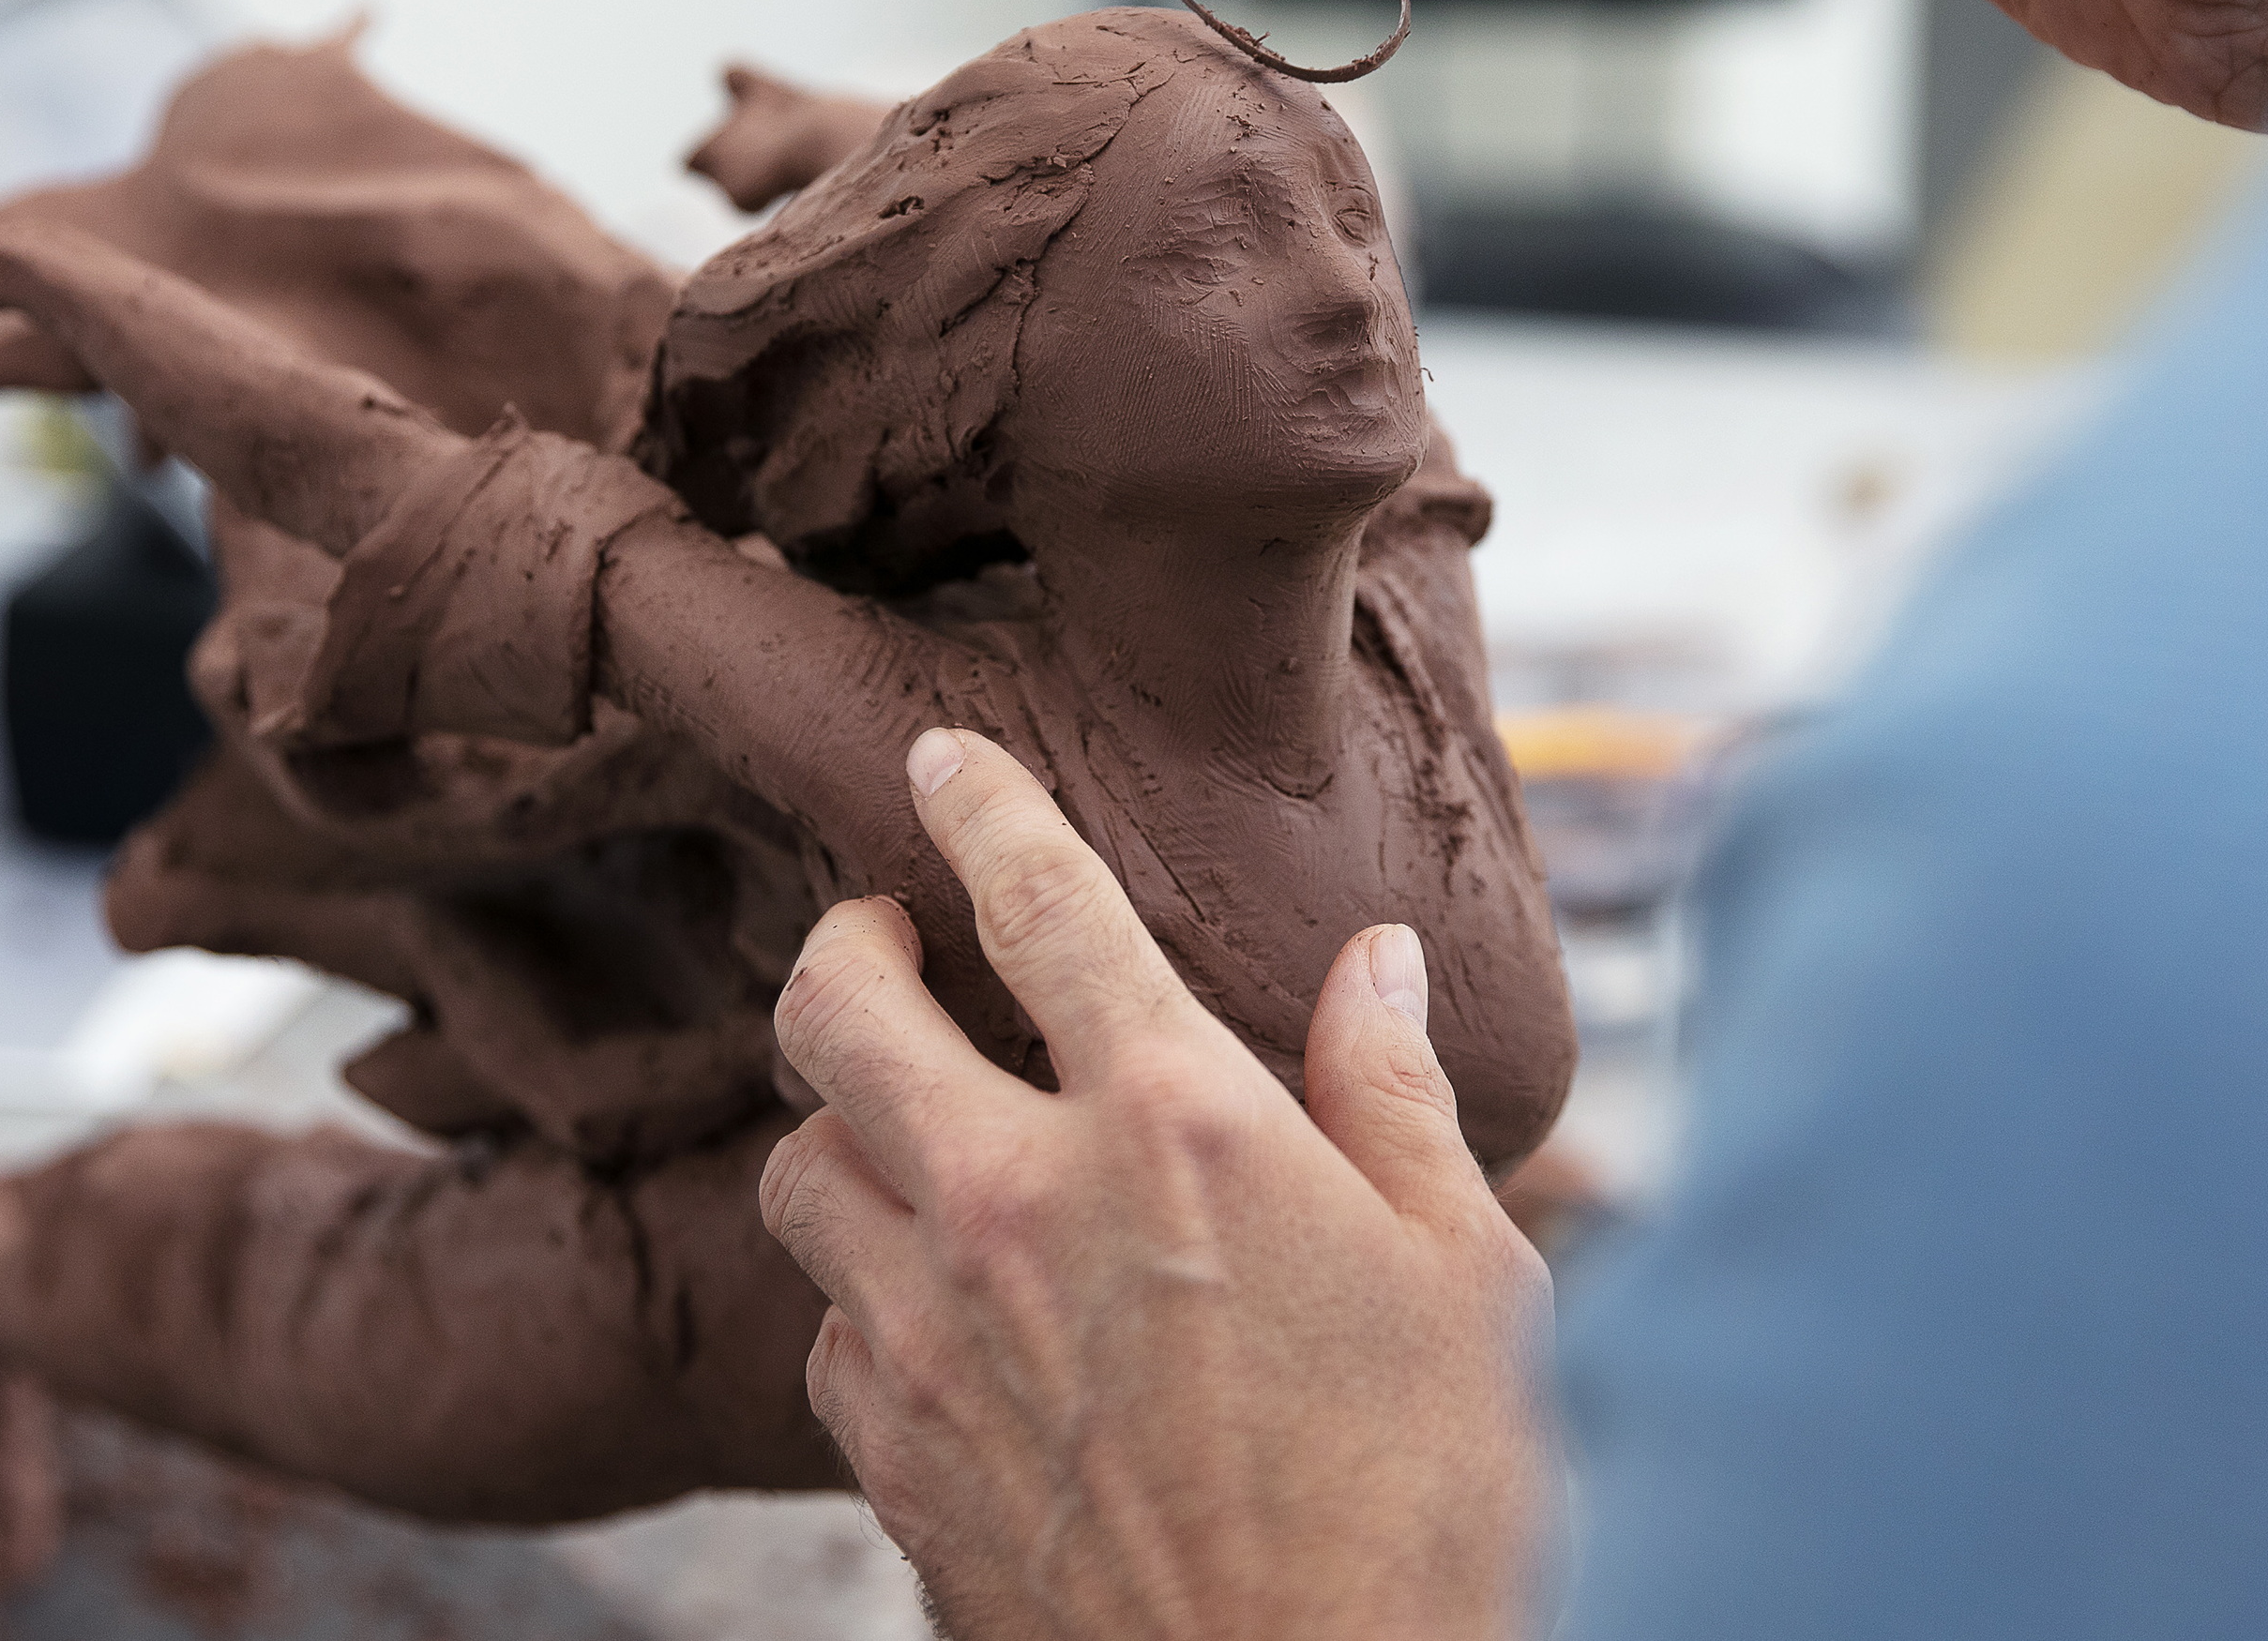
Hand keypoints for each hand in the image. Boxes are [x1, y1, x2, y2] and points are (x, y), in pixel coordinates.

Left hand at [758, 730, 1552, 1640]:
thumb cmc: (1435, 1508)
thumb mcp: (1471, 1278)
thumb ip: (1398, 1100)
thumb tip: (1375, 965)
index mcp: (1178, 1124)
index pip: (1039, 901)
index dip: (978, 805)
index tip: (939, 759)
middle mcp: (1019, 1207)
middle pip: (837, 1010)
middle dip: (844, 942)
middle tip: (886, 937)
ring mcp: (933, 1340)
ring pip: (796, 1168)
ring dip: (841, 1123)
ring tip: (906, 1122)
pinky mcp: (894, 1463)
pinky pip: (823, 1331)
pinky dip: (860, 1291)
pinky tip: (932, 1305)